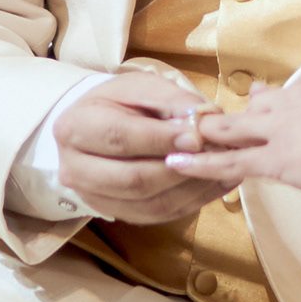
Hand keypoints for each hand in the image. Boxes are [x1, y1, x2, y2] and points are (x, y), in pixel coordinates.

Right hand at [54, 68, 234, 226]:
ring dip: (191, 189)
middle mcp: (76, 169)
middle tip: (217, 157)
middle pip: (133, 179)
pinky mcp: (116, 213)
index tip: (197, 136)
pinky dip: (191, 202)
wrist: (95, 127)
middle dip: (180, 170)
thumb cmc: (120, 102)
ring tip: (225, 171)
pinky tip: (215, 186)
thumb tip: (204, 121)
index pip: (120, 138)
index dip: (161, 140)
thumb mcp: (142, 87)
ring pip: (148, 204)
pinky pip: (157, 215)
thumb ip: (172, 101)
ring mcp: (94, 198)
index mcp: (75, 128)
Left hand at [171, 75, 300, 205]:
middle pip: (252, 107)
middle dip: (224, 117)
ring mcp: (284, 130)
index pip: (283, 96)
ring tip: (173, 138)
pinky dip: (199, 163)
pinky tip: (175, 163)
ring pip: (231, 130)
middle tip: (196, 121)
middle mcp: (297, 103)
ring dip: (202, 135)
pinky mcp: (279, 160)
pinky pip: (229, 162)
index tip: (251, 104)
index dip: (264, 104)